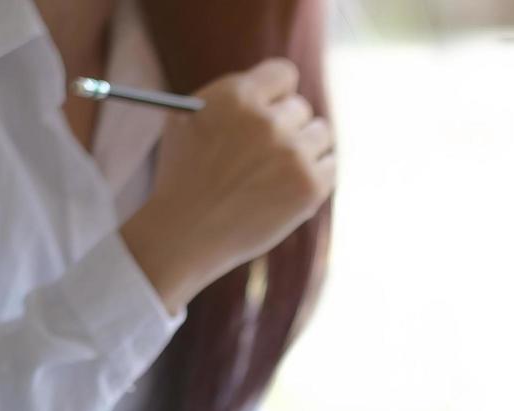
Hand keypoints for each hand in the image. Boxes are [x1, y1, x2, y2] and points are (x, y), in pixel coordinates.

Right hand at [121, 59, 335, 310]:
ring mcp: (293, 154)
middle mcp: (268, 121)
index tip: (273, 107)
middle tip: (270, 148)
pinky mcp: (310, 185)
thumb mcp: (191, 120)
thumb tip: (272, 91)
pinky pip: (329, 165)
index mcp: (236, 96)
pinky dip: (314, 175)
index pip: (283, 74)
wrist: (186, 232)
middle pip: (301, 107)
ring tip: (278, 169)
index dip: (277, 92)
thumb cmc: (183, 176)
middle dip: (286, 125)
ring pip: (321, 134)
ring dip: (305, 148)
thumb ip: (233, 98)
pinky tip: (288, 187)